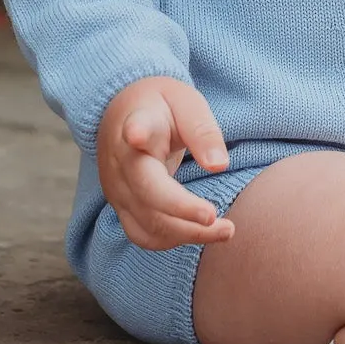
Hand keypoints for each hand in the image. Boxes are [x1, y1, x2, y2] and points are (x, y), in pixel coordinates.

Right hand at [97, 76, 234, 251]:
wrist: (123, 113)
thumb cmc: (162, 106)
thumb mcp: (186, 103)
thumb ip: (202, 131)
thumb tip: (219, 165)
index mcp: (137, 125)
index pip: (136, 131)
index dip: (137, 133)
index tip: (138, 135)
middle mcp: (121, 161)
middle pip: (147, 192)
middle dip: (182, 210)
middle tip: (217, 218)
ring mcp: (117, 188)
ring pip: (147, 222)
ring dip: (187, 233)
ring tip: (226, 231)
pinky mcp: (122, 207)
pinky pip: (143, 234)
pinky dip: (173, 240)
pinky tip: (202, 233)